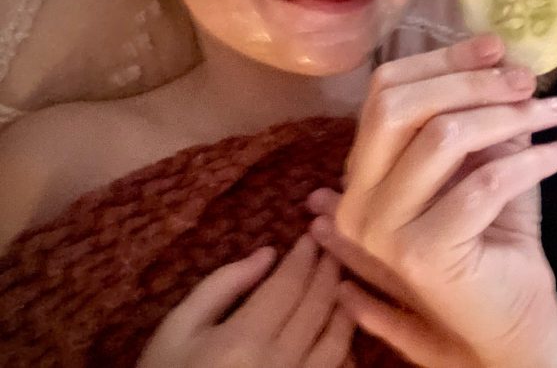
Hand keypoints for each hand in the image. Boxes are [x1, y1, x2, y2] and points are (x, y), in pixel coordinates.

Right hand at [138, 236, 353, 367]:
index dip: (304, 257)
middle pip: (318, 307)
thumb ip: (221, 286)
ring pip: (337, 341)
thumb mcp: (177, 328)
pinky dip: (342, 345)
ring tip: (341, 282)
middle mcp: (279, 363)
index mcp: (244, 339)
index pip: (288, 286)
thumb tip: (267, 254)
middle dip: (329, 272)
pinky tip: (337, 328)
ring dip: (343, 306)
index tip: (311, 236)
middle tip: (333, 248)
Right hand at [309, 35, 556, 367]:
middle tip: (529, 80)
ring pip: (441, 136)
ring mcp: (382, 230)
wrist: (514, 316)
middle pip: (400, 106)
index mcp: (363, 172)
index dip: (442, 61)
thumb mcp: (486, 158)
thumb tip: (500, 55)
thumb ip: (482, 113)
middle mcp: (357, 200)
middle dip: (471, 82)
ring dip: (510, 115)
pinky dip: (531, 160)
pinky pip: (482, 183)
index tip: (498, 48)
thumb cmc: (497, 234)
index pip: (385, 91)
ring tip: (556, 113)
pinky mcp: (421, 254)